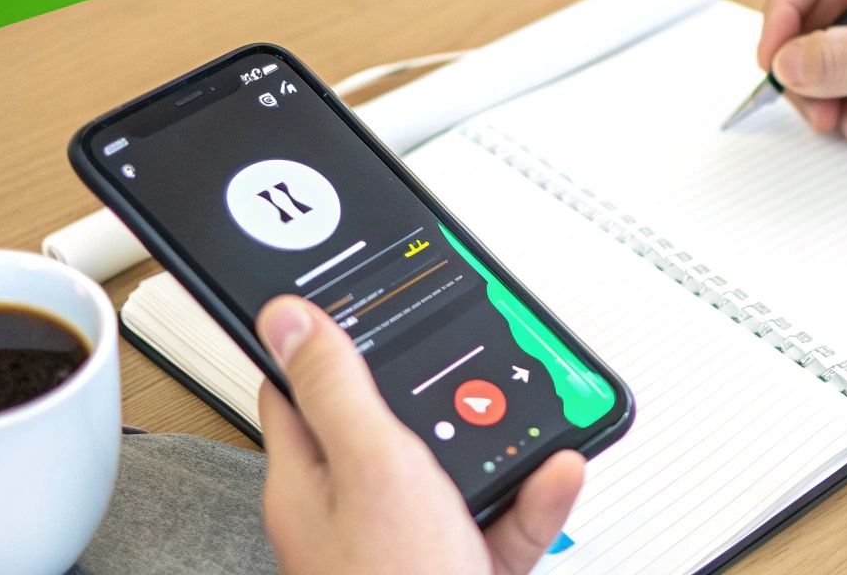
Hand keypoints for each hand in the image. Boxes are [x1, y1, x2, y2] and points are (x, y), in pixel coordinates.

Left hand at [256, 296, 583, 574]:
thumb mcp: (372, 465)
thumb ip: (339, 388)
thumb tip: (288, 316)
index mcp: (311, 478)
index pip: (300, 390)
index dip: (327, 340)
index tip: (361, 299)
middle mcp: (354, 509)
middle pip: (391, 424)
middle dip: (441, 390)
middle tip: (476, 356)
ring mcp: (410, 541)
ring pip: (457, 468)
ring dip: (502, 438)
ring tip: (536, 412)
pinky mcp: (462, 567)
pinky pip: (505, 518)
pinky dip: (537, 493)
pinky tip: (558, 470)